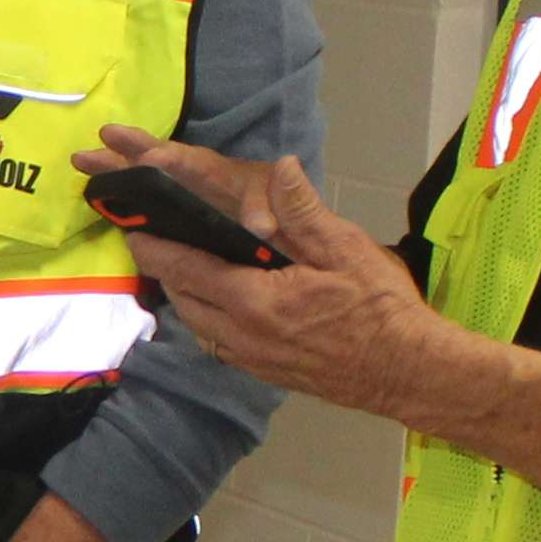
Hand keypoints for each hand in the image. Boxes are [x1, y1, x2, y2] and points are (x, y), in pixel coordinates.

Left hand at [77, 128, 429, 404]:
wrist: (407, 372)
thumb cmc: (380, 308)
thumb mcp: (346, 248)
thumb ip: (304, 211)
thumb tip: (282, 167)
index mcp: (255, 299)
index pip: (188, 269)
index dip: (155, 249)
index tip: (133, 230)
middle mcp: (243, 335)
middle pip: (185, 299)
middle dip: (165, 271)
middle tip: (155, 243)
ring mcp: (253, 359)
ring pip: (198, 325)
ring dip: (186, 297)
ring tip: (184, 270)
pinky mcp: (266, 374)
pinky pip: (219, 345)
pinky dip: (208, 321)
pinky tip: (220, 306)